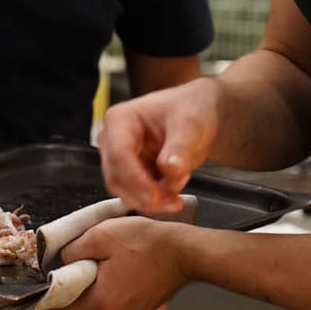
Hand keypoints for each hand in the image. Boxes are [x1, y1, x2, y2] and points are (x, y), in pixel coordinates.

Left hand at [42, 217, 187, 309]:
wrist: (186, 251)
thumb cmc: (150, 243)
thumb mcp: (100, 236)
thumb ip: (72, 251)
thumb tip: (59, 261)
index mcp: (102, 303)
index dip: (43, 301)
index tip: (33, 291)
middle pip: (77, 309)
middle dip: (69, 289)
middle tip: (65, 267)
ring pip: (95, 306)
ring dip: (89, 288)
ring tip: (94, 263)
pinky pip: (112, 304)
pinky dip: (106, 290)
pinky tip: (112, 270)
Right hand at [98, 75, 220, 211]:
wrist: (198, 113)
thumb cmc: (191, 108)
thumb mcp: (190, 124)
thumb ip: (180, 147)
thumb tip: (169, 169)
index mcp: (120, 119)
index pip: (119, 155)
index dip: (135, 180)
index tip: (156, 197)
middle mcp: (112, 140)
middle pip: (117, 178)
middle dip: (145, 195)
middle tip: (174, 200)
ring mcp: (119, 158)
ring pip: (125, 192)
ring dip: (153, 200)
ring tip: (180, 185)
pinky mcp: (130, 173)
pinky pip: (138, 196)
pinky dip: (158, 200)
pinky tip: (176, 186)